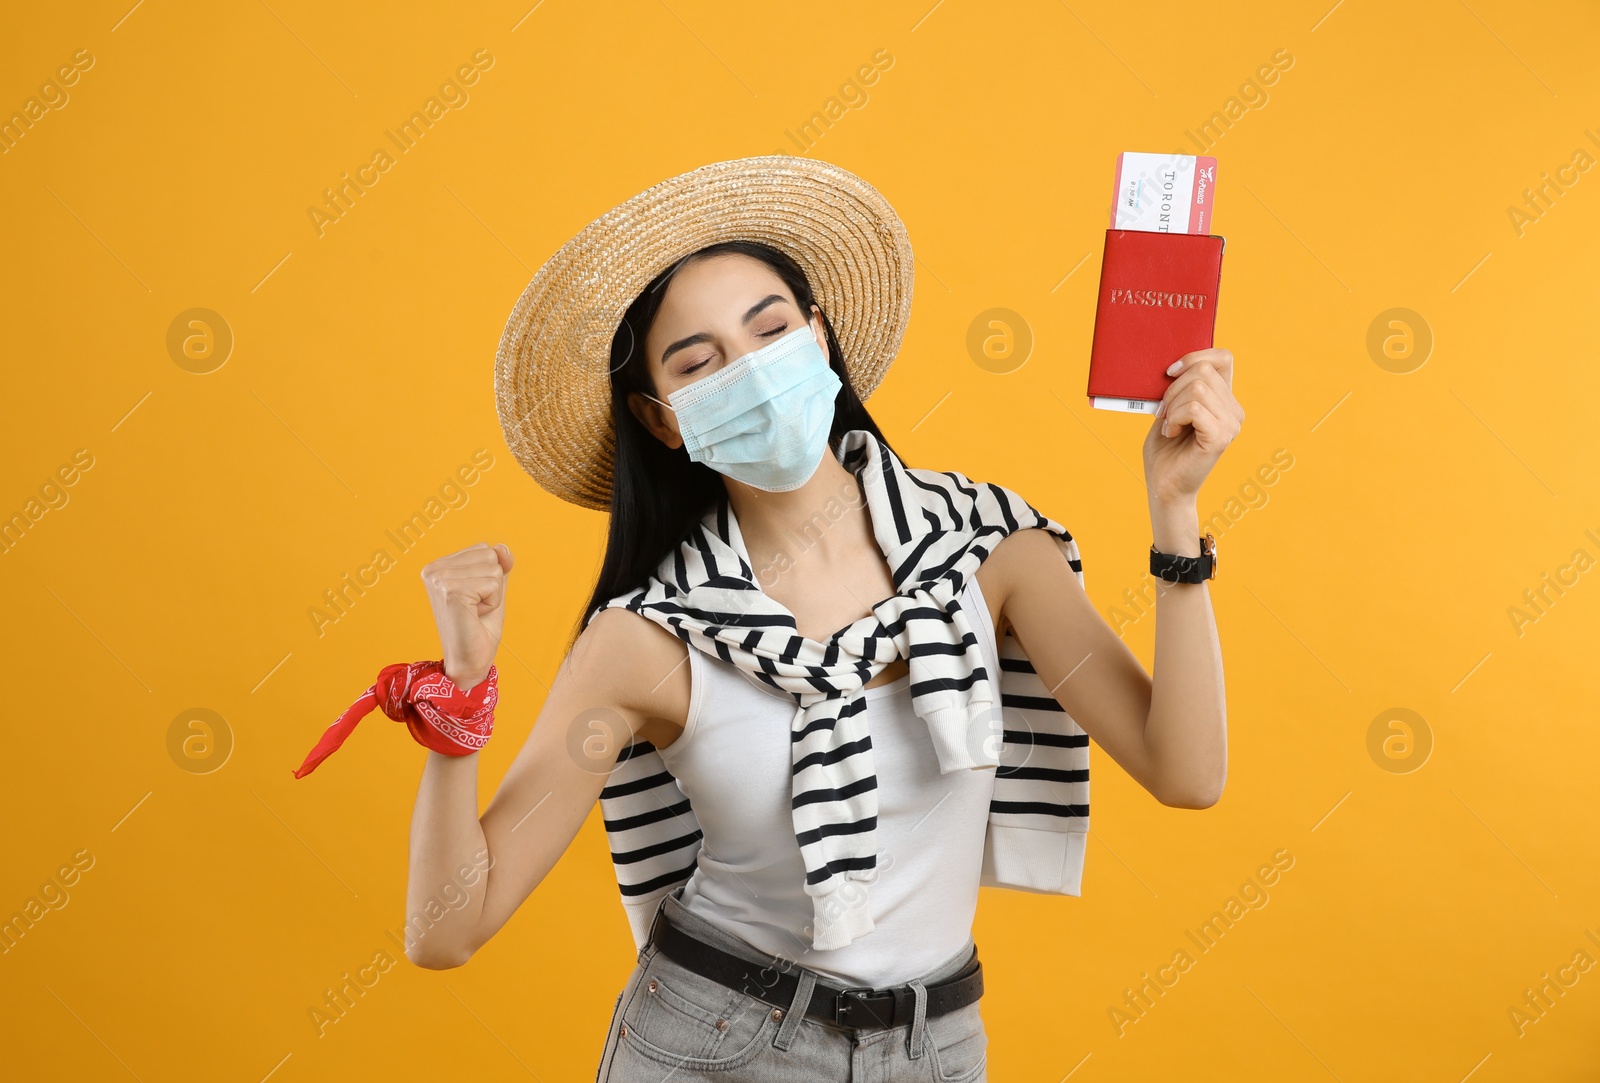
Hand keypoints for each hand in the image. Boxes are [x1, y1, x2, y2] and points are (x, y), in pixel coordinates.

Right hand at [420, 543, 513, 689]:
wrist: (470, 661)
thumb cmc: (479, 627)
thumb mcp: (492, 589)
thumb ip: (498, 565)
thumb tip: (503, 548)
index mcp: (438, 566)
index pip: (484, 549)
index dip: (489, 577)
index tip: (474, 599)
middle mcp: (434, 569)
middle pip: (490, 555)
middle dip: (493, 584)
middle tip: (475, 608)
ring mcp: (440, 579)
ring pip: (494, 569)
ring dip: (493, 595)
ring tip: (474, 612)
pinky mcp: (451, 591)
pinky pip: (493, 584)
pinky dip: (493, 603)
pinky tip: (475, 616)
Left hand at [1142, 348, 1243, 505]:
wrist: (1163, 486)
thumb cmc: (1165, 449)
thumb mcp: (1170, 409)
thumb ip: (1179, 385)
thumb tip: (1173, 363)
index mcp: (1224, 400)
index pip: (1223, 357)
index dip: (1195, 356)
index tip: (1169, 372)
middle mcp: (1234, 411)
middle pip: (1204, 371)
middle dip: (1172, 389)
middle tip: (1164, 413)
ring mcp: (1231, 424)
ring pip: (1198, 388)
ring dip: (1172, 406)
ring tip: (1169, 425)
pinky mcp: (1221, 437)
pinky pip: (1194, 408)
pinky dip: (1174, 418)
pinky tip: (1172, 433)